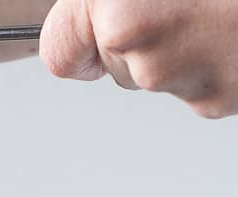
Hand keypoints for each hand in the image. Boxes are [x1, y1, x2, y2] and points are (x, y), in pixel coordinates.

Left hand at [39, 0, 237, 117]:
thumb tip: (104, 2)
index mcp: (125, 14)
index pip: (60, 51)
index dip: (73, 33)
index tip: (87, 21)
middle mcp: (148, 58)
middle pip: (111, 59)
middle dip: (133, 28)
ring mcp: (186, 84)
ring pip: (153, 72)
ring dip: (174, 40)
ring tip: (215, 3)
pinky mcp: (219, 101)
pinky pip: (195, 79)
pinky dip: (209, 52)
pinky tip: (230, 22)